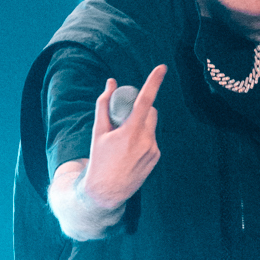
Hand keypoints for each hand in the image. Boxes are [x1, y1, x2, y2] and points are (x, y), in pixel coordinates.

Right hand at [82, 63, 166, 209]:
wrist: (107, 191)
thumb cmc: (99, 159)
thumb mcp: (98, 132)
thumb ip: (104, 104)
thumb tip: (111, 83)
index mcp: (130, 132)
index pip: (145, 101)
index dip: (154, 82)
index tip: (162, 68)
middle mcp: (146, 140)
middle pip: (151, 111)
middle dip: (140, 108)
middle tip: (124, 117)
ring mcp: (153, 150)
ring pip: (152, 125)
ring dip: (142, 124)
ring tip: (125, 139)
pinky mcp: (156, 157)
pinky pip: (152, 138)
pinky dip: (144, 137)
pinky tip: (131, 150)